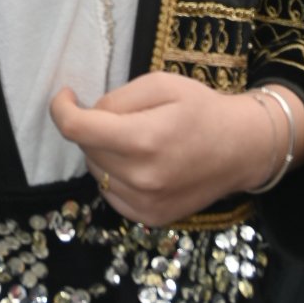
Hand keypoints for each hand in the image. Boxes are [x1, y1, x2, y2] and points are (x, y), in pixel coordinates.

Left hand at [50, 72, 272, 226]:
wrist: (242, 149)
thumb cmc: (202, 108)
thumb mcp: (161, 83)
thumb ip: (118, 98)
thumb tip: (89, 114)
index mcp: (143, 139)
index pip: (77, 130)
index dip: (62, 109)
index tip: (67, 95)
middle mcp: (141, 178)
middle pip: (87, 149)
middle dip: (94, 127)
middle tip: (123, 115)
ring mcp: (145, 204)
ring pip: (96, 172)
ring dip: (104, 152)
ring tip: (136, 139)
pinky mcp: (150, 219)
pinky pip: (110, 193)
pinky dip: (115, 175)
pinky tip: (140, 162)